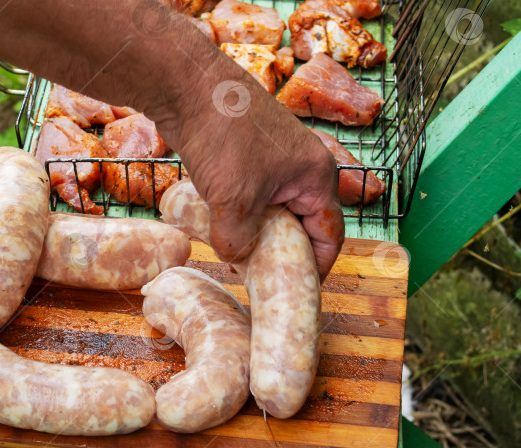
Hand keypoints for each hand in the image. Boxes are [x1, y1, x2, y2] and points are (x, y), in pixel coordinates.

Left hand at [154, 62, 344, 280]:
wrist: (189, 86)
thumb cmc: (224, 135)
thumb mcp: (233, 200)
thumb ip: (238, 240)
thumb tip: (236, 258)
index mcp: (316, 176)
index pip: (331, 233)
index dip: (317, 266)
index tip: (297, 288)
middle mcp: (304, 167)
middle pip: (304, 223)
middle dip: (284, 252)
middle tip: (262, 277)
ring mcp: (277, 160)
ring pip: (277, 210)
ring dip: (260, 233)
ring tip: (238, 254)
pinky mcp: (251, 156)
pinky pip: (256, 195)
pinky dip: (244, 213)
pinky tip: (221, 226)